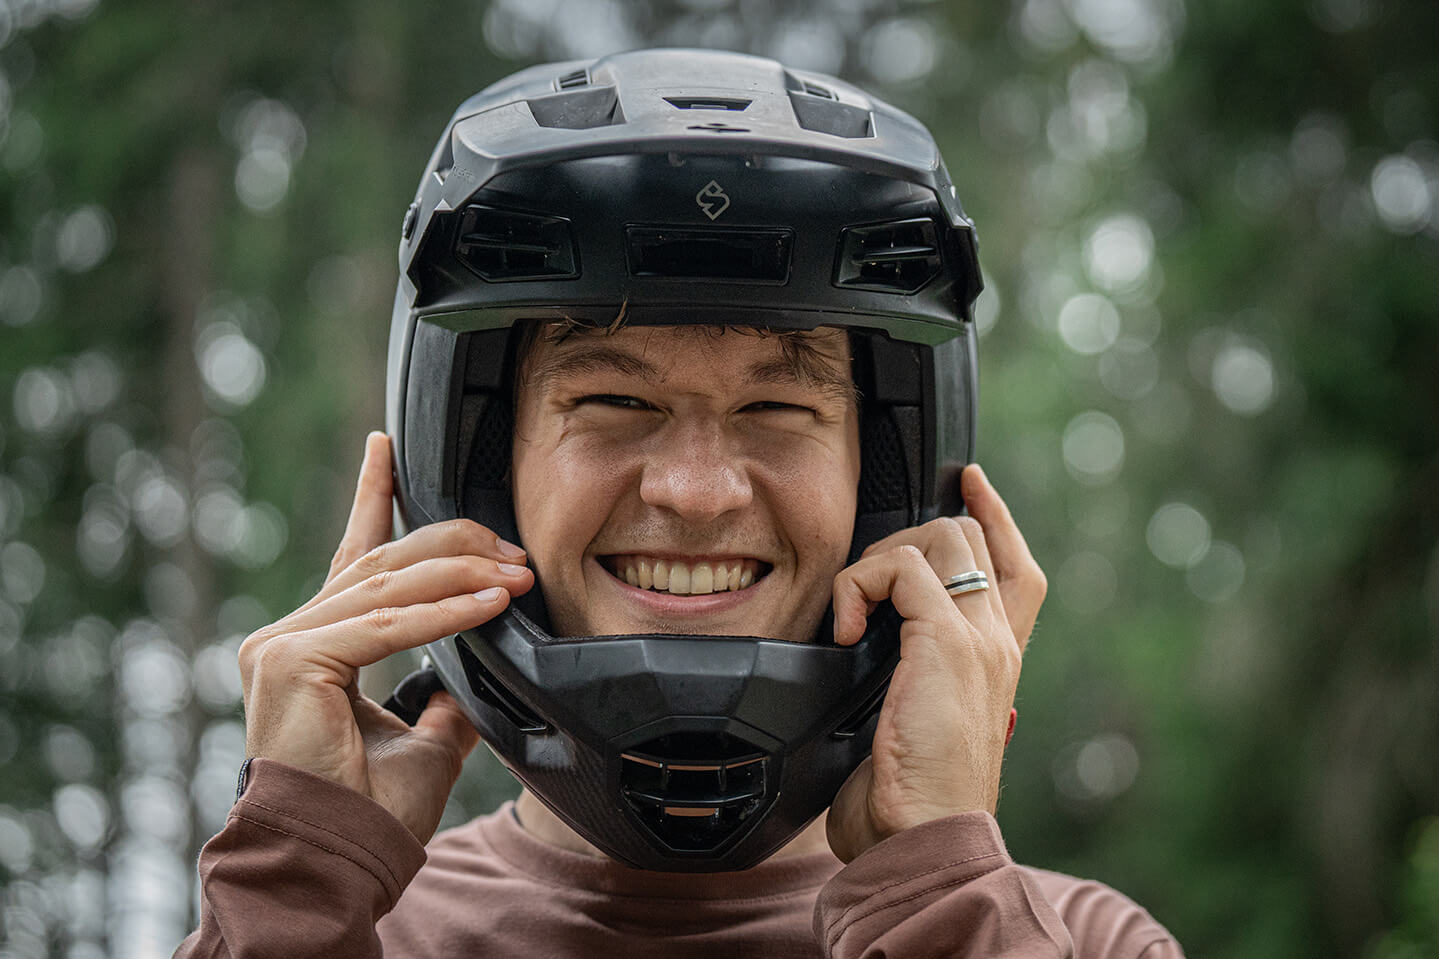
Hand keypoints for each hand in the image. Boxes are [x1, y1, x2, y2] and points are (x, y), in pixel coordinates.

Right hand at [238, 432, 534, 842]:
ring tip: (518, 575)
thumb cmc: (371, 811)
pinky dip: (444, 614)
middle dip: (454, 546)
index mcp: (315, 643)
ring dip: (462, 574)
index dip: (373, 497)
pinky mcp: (291, 662)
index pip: (354, 557)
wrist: (338, 861)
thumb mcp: (428, 741)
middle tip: (515, 550)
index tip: (384, 445)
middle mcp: (289, 635)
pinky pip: (387, 627)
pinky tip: (490, 604)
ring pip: (388, 586)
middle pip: (383, 564)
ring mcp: (282, 645)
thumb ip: (448, 699)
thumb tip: (482, 677)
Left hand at [826, 464, 1045, 861]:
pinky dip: (860, 583)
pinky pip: (902, 567)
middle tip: (864, 583)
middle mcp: (997, 641)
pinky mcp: (947, 641)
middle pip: (969, 536)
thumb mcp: (913, 724)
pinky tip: (846, 629)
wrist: (923, 837)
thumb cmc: (908, 797)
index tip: (970, 482)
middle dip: (905, 537)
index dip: (996, 518)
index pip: (1016, 566)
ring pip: (940, 536)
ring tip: (854, 612)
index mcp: (996, 660)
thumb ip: (911, 680)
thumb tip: (870, 650)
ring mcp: (979, 637)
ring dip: (880, 559)